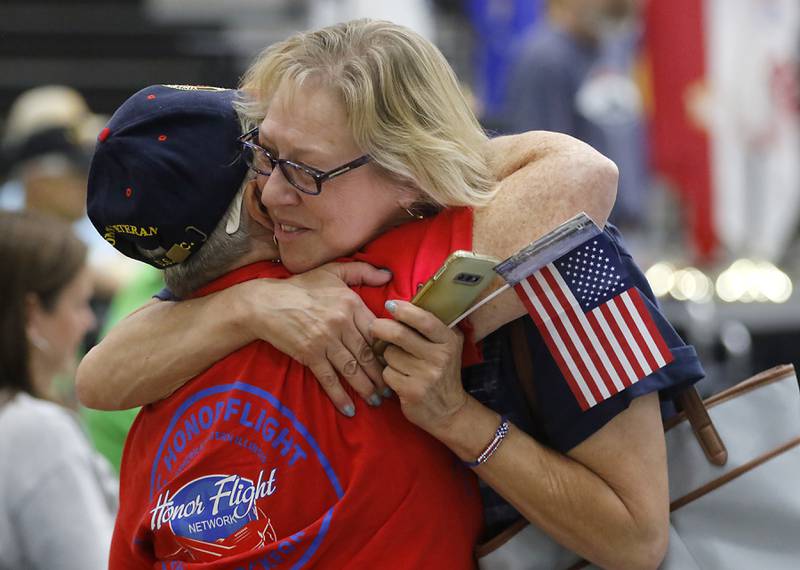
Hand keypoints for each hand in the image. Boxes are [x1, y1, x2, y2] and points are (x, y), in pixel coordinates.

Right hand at [242, 262, 391, 415]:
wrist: (266, 302)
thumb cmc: (301, 286)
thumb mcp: (333, 271)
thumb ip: (362, 271)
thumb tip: (388, 275)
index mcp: (350, 303)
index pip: (377, 330)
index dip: (389, 348)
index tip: (398, 361)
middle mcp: (341, 322)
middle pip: (367, 354)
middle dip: (382, 375)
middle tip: (392, 390)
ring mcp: (325, 340)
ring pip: (352, 369)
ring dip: (366, 388)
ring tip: (377, 401)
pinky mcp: (309, 354)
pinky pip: (329, 378)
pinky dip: (339, 395)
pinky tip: (349, 409)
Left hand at [370, 300, 468, 436]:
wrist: (449, 411)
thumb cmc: (443, 372)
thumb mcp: (447, 346)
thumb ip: (431, 326)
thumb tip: (403, 303)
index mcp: (449, 341)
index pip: (424, 320)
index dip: (404, 310)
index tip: (390, 305)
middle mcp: (440, 357)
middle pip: (399, 335)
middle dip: (381, 328)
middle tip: (374, 327)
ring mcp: (426, 376)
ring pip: (390, 355)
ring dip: (387, 356)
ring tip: (398, 362)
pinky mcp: (412, 392)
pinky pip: (387, 373)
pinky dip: (388, 374)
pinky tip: (399, 378)